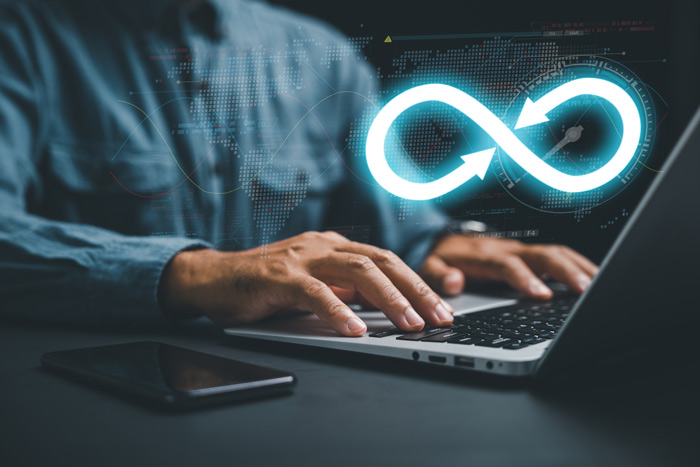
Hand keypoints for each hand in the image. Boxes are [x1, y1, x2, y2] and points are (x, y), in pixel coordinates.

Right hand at [159, 231, 453, 335]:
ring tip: (410, 324)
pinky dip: (338, 311)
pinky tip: (355, 329)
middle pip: (381, 261)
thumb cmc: (264, 286)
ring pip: (357, 271)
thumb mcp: (314, 288)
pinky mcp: (278, 277)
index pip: (387, 261)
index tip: (442, 307)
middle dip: (416, 290)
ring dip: (389, 298)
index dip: (418, 283)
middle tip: (440, 317)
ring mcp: (301, 258)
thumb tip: (383, 308)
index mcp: (334, 248)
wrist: (213, 279)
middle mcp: (323, 246)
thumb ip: (344, 292)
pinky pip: (314, 292)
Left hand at [420, 235, 597, 298]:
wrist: (447, 242)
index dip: (525, 279)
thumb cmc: (442, 257)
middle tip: (585, 292)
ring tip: (600, 287)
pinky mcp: (532, 257)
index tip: (542, 295)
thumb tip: (454, 282)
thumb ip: (437, 274)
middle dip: (566, 271)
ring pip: (557, 254)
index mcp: (485, 255)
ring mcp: (523, 251)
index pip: (509, 265)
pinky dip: (579, 267)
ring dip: (580, 268)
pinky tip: (594, 281)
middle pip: (543, 255)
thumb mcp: (429, 266)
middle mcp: (509, 250)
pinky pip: (560, 257)